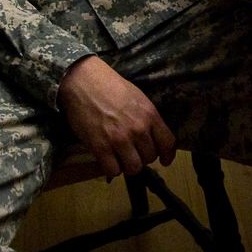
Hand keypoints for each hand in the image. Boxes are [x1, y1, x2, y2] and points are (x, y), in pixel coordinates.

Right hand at [58, 56, 175, 178]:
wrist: (83, 81)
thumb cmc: (110, 86)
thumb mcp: (137, 98)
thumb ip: (147, 118)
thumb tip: (150, 137)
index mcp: (150, 115)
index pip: (168, 143)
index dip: (167, 155)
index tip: (164, 160)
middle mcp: (138, 129)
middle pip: (150, 158)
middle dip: (142, 157)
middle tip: (132, 152)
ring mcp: (119, 139)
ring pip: (133, 168)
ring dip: (127, 166)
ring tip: (120, 159)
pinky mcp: (101, 147)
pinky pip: (113, 170)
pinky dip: (111, 169)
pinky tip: (107, 160)